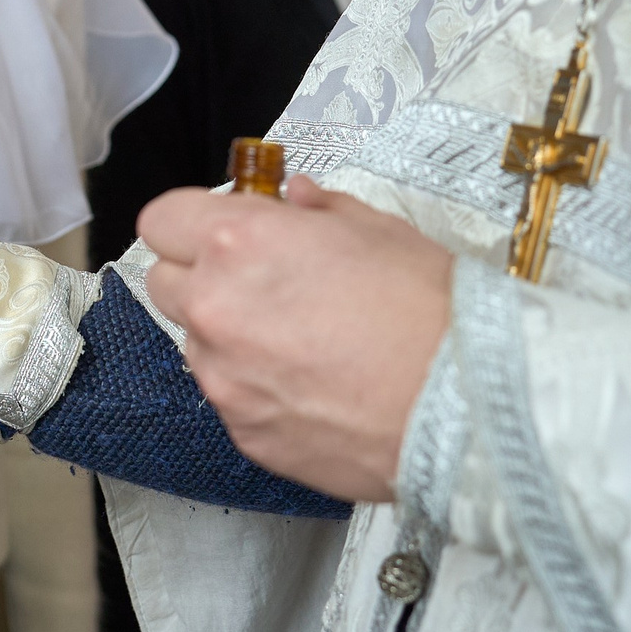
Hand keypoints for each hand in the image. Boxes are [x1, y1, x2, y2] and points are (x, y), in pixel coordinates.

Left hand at [138, 174, 452, 503]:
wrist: (467, 409)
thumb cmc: (432, 314)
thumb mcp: (380, 231)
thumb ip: (318, 210)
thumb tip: (294, 199)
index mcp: (240, 242)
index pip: (163, 218)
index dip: (191, 221)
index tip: (221, 228)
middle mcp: (216, 309)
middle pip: (165, 281)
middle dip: (202, 276)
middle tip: (261, 282)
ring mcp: (224, 378)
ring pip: (195, 344)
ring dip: (228, 336)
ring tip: (301, 342)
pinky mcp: (244, 433)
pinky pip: (229, 398)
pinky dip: (256, 389)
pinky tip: (314, 385)